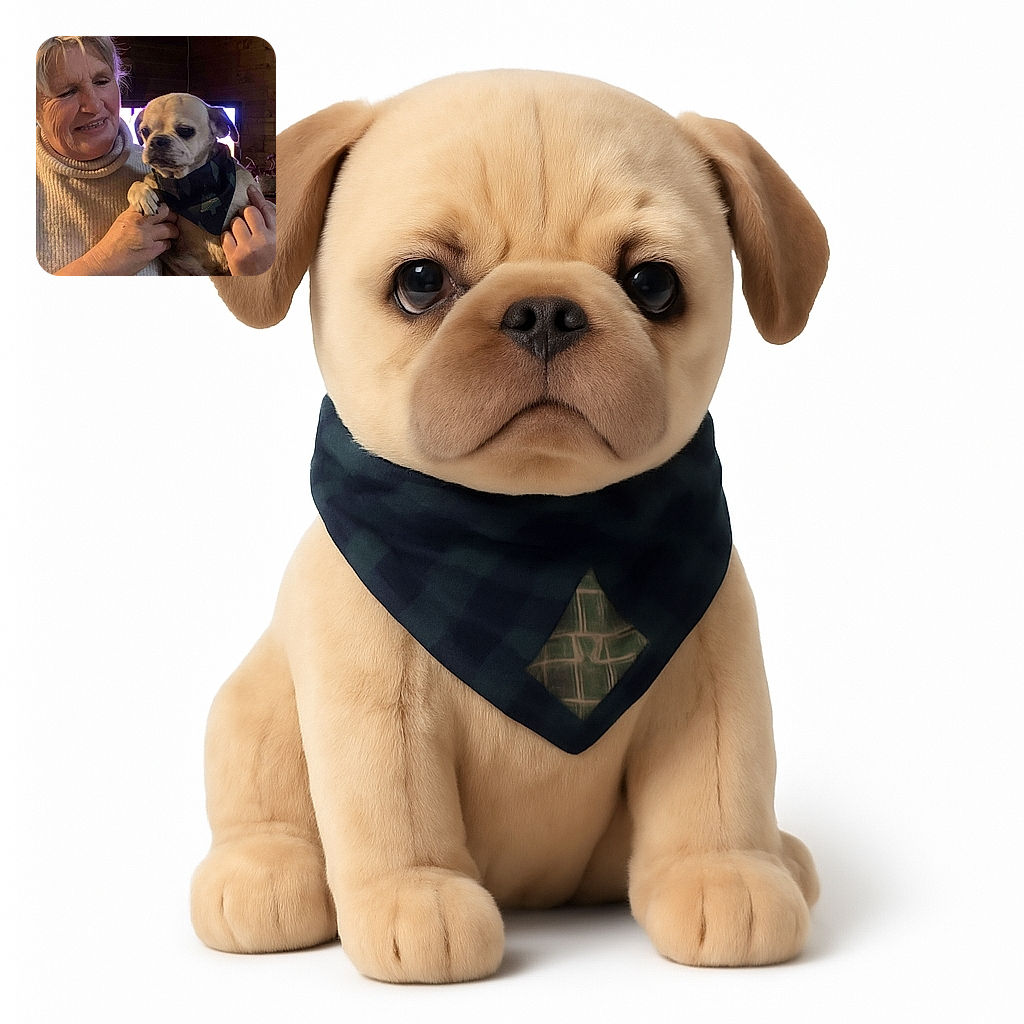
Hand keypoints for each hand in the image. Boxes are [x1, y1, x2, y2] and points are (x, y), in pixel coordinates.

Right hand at [64, 204, 178, 275]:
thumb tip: (150, 209)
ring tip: (168, 234)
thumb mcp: (123, 222)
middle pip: (165, 211)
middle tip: (170, 221)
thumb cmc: (113, 244)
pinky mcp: (151, 249)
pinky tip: (161, 245)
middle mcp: (139, 222)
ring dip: (172, 232)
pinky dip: (167, 244)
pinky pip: (167, 243)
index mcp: (131, 213)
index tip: (161, 207)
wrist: (106, 261)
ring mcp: (146, 236)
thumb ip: (136, 214)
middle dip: (171, 217)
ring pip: (170, 229)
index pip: (150, 199)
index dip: (159, 202)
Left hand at [222, 185, 276, 276]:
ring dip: (236, 229)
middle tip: (249, 228)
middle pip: (249, 212)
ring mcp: (249, 250)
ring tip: (243, 240)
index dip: (257, 198)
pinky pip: (226, 236)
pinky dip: (228, 240)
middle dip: (246, 216)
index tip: (250, 190)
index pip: (266, 209)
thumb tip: (255, 192)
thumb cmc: (274, 266)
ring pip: (235, 223)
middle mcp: (266, 242)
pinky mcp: (235, 258)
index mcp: (280, 238)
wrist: (267, 296)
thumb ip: (270, 218)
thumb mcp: (281, 243)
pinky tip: (236, 248)